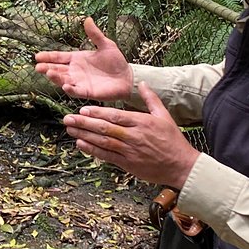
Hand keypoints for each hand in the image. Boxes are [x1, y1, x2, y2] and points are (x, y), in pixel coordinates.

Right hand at [34, 18, 132, 101]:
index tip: (37, 56)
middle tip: (38, 67)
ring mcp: (80, 82)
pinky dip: (70, 89)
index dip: (48, 57)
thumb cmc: (115, 61)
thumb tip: (88, 19)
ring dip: (56, 78)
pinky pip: (76, 91)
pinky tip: (66, 86)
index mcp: (76, 59)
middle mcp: (75, 71)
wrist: (126, 76)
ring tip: (49, 73)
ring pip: (63, 80)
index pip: (58, 57)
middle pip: (57, 69)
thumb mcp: (106, 44)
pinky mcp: (87, 92)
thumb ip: (95, 34)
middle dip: (47, 68)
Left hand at [63, 82, 200, 187]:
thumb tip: (142, 83)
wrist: (181, 165)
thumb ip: (151, 99)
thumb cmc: (173, 140)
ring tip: (70, 129)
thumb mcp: (165, 116)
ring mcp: (130, 151)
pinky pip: (107, 156)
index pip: (116, 115)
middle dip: (84, 122)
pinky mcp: (128, 164)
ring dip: (84, 135)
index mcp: (142, 122)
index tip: (83, 109)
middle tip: (68, 118)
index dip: (98, 112)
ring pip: (103, 142)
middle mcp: (134, 136)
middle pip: (105, 128)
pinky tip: (80, 144)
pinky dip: (92, 150)